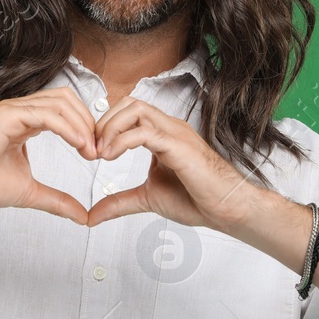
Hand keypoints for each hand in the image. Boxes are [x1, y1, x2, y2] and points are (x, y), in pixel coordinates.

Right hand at [0, 88, 98, 225]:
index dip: (84, 126)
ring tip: (90, 150)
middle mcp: (20, 110)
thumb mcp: (30, 192)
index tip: (95, 153)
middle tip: (97, 150)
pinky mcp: (7, 115)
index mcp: (25, 122)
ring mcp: (13, 110)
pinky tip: (79, 143)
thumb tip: (82, 216)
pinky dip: (68, 127)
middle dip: (87, 122)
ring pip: (59, 102)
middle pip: (66, 99)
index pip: (64, 110)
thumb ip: (57, 200)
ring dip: (81, 124)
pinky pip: (46, 114)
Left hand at [85, 96, 266, 233]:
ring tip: (101, 152)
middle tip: (93, 149)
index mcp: (162, 135)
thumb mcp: (147, 198)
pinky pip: (145, 132)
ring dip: (111, 127)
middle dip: (104, 121)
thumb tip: (92, 216)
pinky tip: (111, 157)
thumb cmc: (196, 200)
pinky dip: (122, 140)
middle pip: (129, 103)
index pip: (128, 112)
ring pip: (136, 109)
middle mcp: (168, 128)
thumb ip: (119, 202)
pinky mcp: (179, 146)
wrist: (226, 209)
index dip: (105, 126)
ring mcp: (175, 134)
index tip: (92, 151)